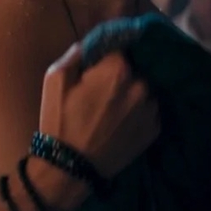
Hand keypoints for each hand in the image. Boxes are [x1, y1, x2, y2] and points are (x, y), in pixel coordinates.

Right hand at [39, 43, 159, 180]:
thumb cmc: (60, 120)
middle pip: (134, 70)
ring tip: (113, 109)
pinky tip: (122, 122)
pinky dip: (138, 112)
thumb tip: (91, 43)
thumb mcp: (55, 79)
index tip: (97, 66)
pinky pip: (149, 111)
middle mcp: (141, 86)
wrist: (70, 166)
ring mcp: (151, 110)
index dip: (107, 57)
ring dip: (132, 93)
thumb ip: (76, 53)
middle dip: (120, 76)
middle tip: (103, 91)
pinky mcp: (155, 130)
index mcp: (118, 70)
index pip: (119, 48)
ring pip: (143, 90)